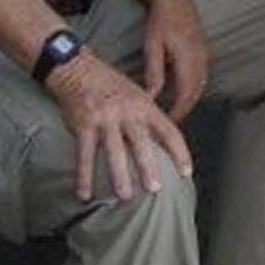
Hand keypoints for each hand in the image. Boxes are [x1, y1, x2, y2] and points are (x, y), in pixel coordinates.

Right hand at [47, 49, 193, 201]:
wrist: (78, 69)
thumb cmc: (111, 86)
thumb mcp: (137, 95)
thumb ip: (148, 118)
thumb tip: (163, 145)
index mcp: (145, 106)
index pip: (168, 131)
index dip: (179, 152)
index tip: (186, 173)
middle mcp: (127, 111)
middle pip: (141, 142)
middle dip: (148, 167)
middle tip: (155, 189)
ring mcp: (105, 118)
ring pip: (114, 151)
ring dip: (119, 176)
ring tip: (124, 196)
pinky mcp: (84, 124)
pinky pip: (85, 155)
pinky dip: (84, 176)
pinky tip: (84, 193)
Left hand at [141, 0, 209, 122]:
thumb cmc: (161, 20)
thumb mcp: (153, 46)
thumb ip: (154, 73)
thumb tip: (151, 97)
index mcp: (189, 60)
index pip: (186, 95)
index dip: (177, 112)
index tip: (165, 123)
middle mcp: (201, 60)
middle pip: (195, 95)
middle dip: (183, 111)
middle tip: (168, 123)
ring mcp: (205, 56)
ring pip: (200, 87)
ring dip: (188, 101)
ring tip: (173, 112)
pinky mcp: (204, 53)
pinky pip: (200, 78)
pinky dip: (191, 90)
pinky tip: (179, 93)